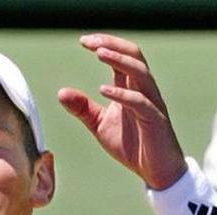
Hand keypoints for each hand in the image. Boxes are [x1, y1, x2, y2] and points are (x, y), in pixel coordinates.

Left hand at [57, 34, 187, 190]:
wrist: (156, 172)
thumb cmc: (132, 146)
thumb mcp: (100, 125)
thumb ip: (83, 108)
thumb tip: (61, 92)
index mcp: (132, 88)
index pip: (121, 56)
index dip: (104, 44)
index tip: (83, 41)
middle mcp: (144, 90)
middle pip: (134, 55)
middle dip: (113, 44)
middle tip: (90, 42)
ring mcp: (152, 104)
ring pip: (140, 72)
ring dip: (120, 60)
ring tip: (99, 54)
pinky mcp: (155, 120)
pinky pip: (140, 102)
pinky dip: (122, 94)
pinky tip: (103, 90)